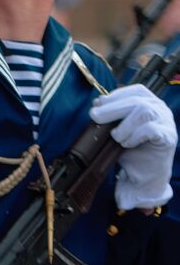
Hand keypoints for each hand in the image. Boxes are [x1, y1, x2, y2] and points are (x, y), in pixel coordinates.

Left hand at [90, 85, 176, 210]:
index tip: (98, 104)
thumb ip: (111, 114)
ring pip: (144, 111)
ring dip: (124, 125)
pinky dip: (134, 136)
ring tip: (116, 137)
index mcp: (150, 103)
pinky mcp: (169, 137)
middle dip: (112, 108)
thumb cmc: (130, 149)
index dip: (116, 95)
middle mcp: (161, 109)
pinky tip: (127, 144)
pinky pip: (151, 129)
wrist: (141, 174)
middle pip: (137, 100)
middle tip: (95, 117)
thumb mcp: (116, 127)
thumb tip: (98, 102)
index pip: (136, 90)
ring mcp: (167, 122)